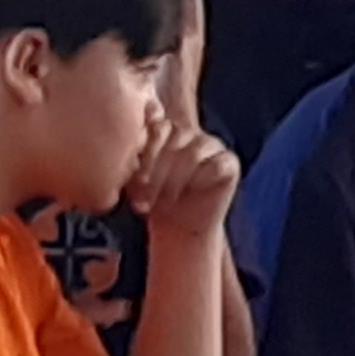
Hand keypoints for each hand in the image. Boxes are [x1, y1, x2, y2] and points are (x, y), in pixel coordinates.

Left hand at [129, 121, 242, 243]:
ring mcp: (213, 146)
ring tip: (161, 200)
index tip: (136, 181)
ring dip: (174, 180)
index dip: (147, 153)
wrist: (178, 228)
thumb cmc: (153, 200)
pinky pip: (216, 166)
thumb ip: (133, 156)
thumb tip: (124, 147)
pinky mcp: (230, 163)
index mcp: (168, 130)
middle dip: (157, 170)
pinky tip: (187, 195)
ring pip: (194, 153)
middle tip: (145, 196)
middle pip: (176, 138)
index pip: (158, 127)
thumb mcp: (136, 177)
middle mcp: (192, 134)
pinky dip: (199, 181)